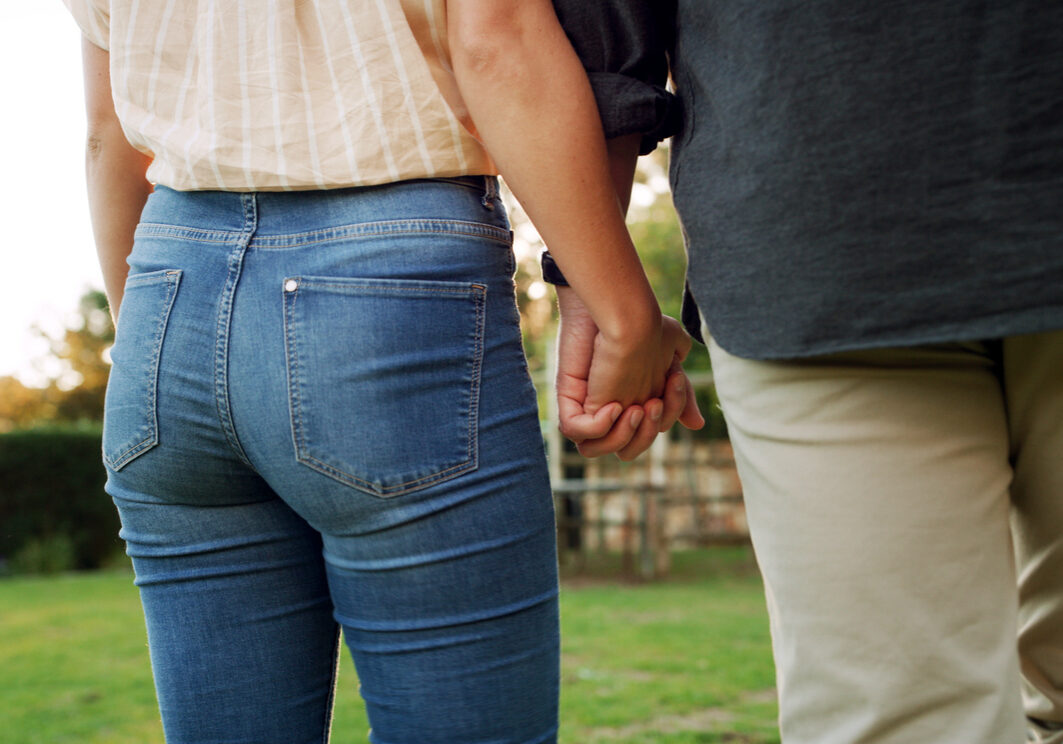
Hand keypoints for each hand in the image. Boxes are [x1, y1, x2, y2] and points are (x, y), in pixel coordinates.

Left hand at [555, 288, 703, 458]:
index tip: (673, 380)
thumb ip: (680, 394)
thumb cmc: (647, 324)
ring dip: (626, 436)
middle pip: (629, 448)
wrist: (622, 306)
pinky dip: (599, 427)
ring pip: (599, 449)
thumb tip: (696, 425)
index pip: (652, 431)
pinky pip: (577, 433)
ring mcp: (588, 407)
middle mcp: (609, 409)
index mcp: (633, 404)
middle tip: (652, 402)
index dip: (668, 414)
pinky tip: (613, 405)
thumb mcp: (671, 360)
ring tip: (636, 408)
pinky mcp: (570, 399)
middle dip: (649, 431)